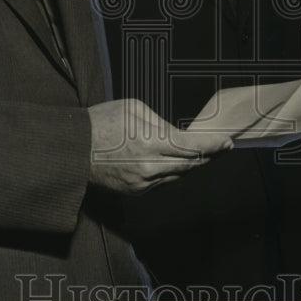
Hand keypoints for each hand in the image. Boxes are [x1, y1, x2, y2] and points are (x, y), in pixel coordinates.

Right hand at [87, 99, 232, 194]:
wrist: (74, 149)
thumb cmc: (103, 122)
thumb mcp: (135, 108)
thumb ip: (162, 124)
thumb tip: (178, 136)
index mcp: (150, 143)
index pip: (192, 148)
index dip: (213, 146)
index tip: (227, 143)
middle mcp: (149, 167)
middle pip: (190, 165)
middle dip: (208, 156)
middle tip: (221, 148)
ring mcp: (142, 183)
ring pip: (178, 175)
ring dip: (190, 164)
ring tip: (200, 152)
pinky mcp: (135, 191)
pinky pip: (163, 182)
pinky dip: (172, 171)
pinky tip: (174, 161)